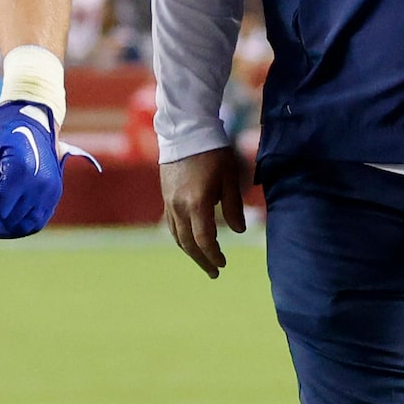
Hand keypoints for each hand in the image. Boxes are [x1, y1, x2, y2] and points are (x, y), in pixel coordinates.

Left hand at [0, 99, 62, 237]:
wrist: (33, 117)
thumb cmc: (3, 131)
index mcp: (21, 170)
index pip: (0, 209)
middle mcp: (40, 183)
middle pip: (13, 219)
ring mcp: (51, 189)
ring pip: (28, 225)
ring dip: (10, 225)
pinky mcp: (55, 193)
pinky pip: (39, 220)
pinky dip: (24, 224)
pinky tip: (11, 218)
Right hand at [161, 146, 245, 278]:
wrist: (185, 130)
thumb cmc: (213, 152)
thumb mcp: (229, 178)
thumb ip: (233, 207)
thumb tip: (238, 231)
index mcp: (197, 203)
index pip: (204, 240)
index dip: (213, 255)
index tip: (223, 263)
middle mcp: (179, 206)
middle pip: (188, 243)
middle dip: (202, 259)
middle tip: (215, 272)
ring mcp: (169, 202)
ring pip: (177, 236)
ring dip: (190, 252)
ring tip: (203, 261)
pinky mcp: (165, 196)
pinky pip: (171, 225)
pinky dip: (181, 238)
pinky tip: (190, 242)